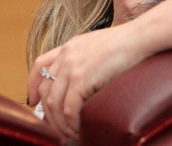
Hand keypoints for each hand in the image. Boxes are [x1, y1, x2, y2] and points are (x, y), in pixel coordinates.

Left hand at [27, 20, 150, 139]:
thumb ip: (85, 59)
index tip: (34, 102)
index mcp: (69, 47)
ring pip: (54, 103)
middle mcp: (66, 56)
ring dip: (60, 123)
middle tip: (57, 128)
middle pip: (45, 90)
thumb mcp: (98, 46)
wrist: (139, 37)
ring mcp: (72, 67)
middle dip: (48, 114)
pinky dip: (72, 123)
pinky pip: (69, 109)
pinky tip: (79, 128)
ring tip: (70, 133)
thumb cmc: (127, 43)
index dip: (32, 85)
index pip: (39, 65)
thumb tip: (82, 81)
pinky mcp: (81, 78)